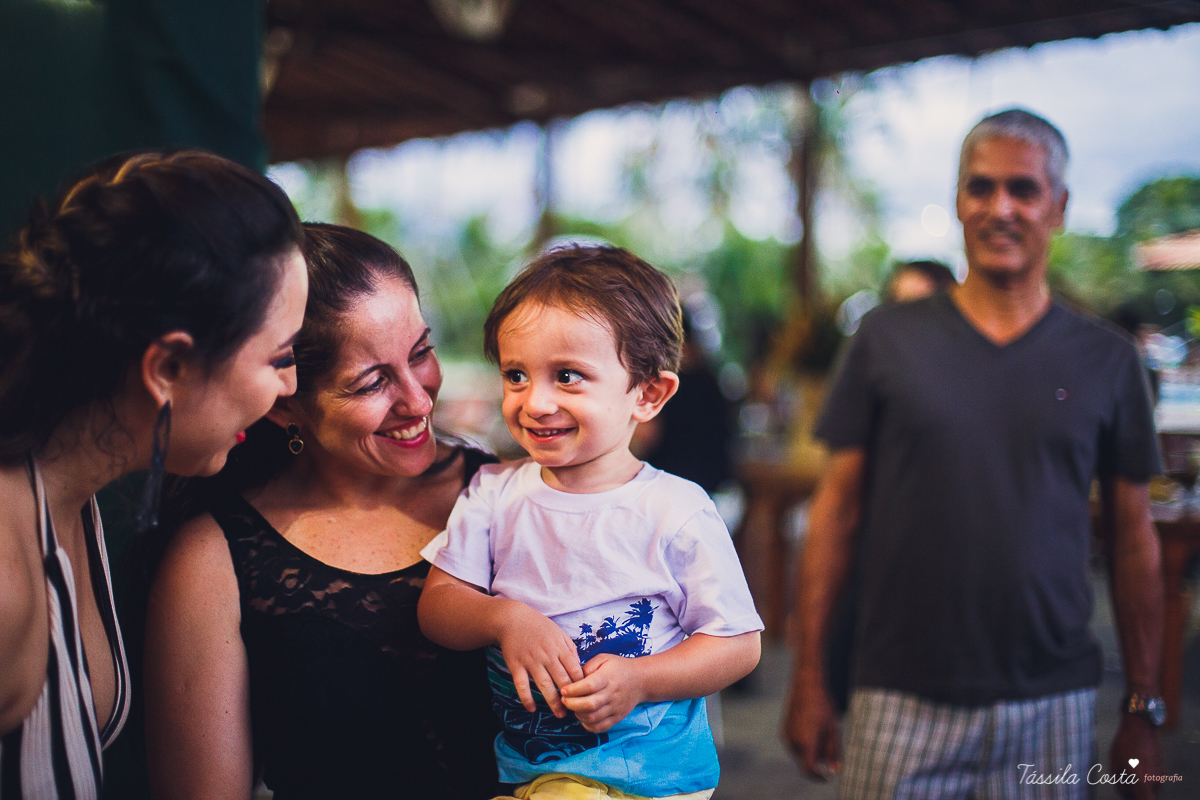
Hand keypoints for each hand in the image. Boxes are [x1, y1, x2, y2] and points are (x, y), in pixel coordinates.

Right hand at [495, 600, 583, 717]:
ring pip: (544, 685)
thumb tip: (579, 666)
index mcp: (559, 647)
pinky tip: (532, 709)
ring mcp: (531, 662)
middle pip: (562, 680)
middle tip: (576, 710)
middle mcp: (547, 656)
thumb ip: (570, 649)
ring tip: (560, 714)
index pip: (574, 669)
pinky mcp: (516, 666)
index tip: (586, 695)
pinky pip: (522, 686)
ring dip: (553, 702)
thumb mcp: (559, 633)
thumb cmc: (539, 626)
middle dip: (571, 697)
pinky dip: (526, 698)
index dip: (581, 684)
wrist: (513, 619)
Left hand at [560, 654, 645, 732]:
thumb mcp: (603, 659)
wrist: (640, 680)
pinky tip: (583, 716)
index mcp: (607, 678)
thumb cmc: (618, 668)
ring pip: (593, 718)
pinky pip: (600, 727)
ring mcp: (615, 708)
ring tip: (573, 706)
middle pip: (589, 705)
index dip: (573, 690)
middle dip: (571, 704)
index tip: (563, 689)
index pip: (588, 686)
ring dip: (578, 714)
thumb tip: (575, 679)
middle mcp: (612, 694)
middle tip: (564, 699)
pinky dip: (588, 725)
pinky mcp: (616, 718)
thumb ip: (587, 667)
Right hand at [783, 676, 840, 780]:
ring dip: (811, 751)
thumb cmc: (823, 705)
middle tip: (828, 741)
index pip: (808, 769)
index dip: (817, 777)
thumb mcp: (833, 728)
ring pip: (801, 754)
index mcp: (807, 741)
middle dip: (818, 760)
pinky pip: (795, 746)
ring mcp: (787, 736)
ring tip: (820, 729)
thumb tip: (836, 770)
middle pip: (806, 761)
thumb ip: (834, 751)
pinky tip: (812, 726)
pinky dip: (804, 744)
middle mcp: (794, 741)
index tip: (827, 778)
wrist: (805, 685)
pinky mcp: (784, 732)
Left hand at [1110, 714, 1162, 798]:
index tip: (1128, 795)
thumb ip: (1119, 784)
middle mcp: (1155, 782)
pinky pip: (1150, 781)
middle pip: (1142, 796)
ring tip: (1126, 766)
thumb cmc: (1125, 744)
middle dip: (1130, 791)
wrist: (1141, 726)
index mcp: (1143, 782)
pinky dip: (1142, 777)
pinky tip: (1134, 763)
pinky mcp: (1161, 771)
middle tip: (1120, 775)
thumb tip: (1124, 794)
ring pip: (1146, 789)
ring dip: (1136, 784)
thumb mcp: (1115, 764)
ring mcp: (1160, 777)